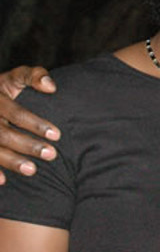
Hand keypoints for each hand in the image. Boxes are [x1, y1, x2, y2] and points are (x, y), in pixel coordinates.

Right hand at [0, 66, 60, 184]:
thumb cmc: (4, 88)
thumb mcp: (15, 77)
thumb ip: (34, 76)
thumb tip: (51, 87)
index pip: (16, 113)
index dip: (36, 124)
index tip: (57, 135)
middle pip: (4, 134)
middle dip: (28, 146)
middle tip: (52, 154)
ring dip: (11, 162)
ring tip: (33, 171)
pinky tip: (3, 181)